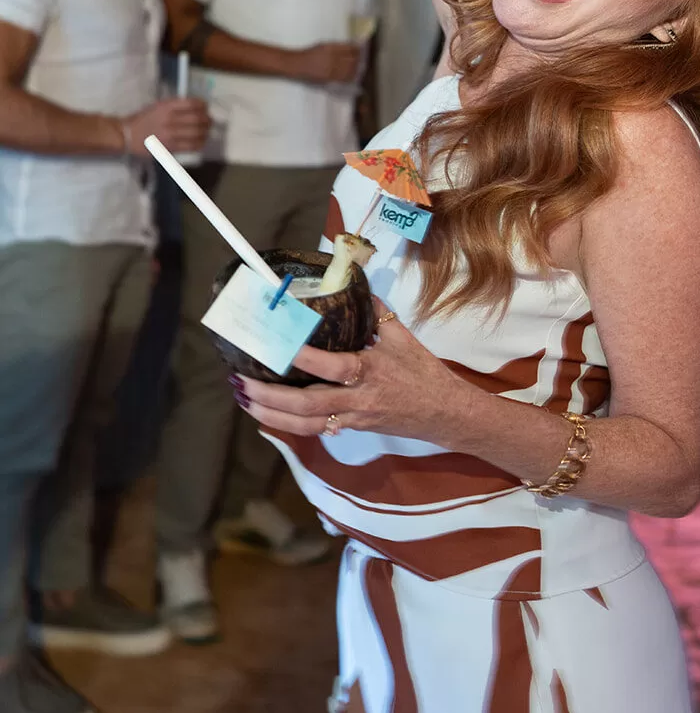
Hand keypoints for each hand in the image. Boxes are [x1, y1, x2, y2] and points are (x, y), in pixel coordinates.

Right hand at [125, 96, 211, 153]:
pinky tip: (201, 141)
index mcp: (167, 106)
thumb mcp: (158, 106)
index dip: (203, 106)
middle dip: (208, 120)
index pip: (193, 104)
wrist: (128, 134)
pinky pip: (191, 145)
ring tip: (206, 131)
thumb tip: (196, 108)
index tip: (205, 108)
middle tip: (209, 121)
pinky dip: (200, 143)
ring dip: (206, 132)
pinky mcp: (170, 147)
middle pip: (198, 119)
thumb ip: (175, 106)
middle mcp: (170, 119)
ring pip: (197, 133)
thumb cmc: (143, 119)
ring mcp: (171, 134)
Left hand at [237, 298, 470, 443]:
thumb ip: (375, 312)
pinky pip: (316, 429)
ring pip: (306, 423)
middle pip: (308, 404)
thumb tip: (351, 284)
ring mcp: (353, 417)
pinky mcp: (353, 428)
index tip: (277, 345)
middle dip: (271, 395)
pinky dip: (289, 424)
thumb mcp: (402, 336)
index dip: (302, 357)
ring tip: (245, 401)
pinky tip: (268, 415)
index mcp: (370, 369)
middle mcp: (357, 397)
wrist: (445, 412)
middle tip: (242, 381)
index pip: (331, 366)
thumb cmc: (423, 372)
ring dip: (272, 414)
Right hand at [293, 42, 364, 84]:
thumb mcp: (323, 45)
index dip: (357, 49)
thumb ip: (337, 47)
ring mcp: (331, 68)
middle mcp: (331, 57)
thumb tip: (351, 47)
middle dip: (358, 58)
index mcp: (330, 47)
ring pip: (350, 68)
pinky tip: (353, 74)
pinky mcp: (330, 77)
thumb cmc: (310, 53)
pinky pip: (344, 77)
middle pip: (352, 58)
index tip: (360, 49)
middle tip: (361, 58)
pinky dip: (351, 75)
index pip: (349, 48)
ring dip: (356, 67)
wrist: (298, 64)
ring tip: (358, 66)